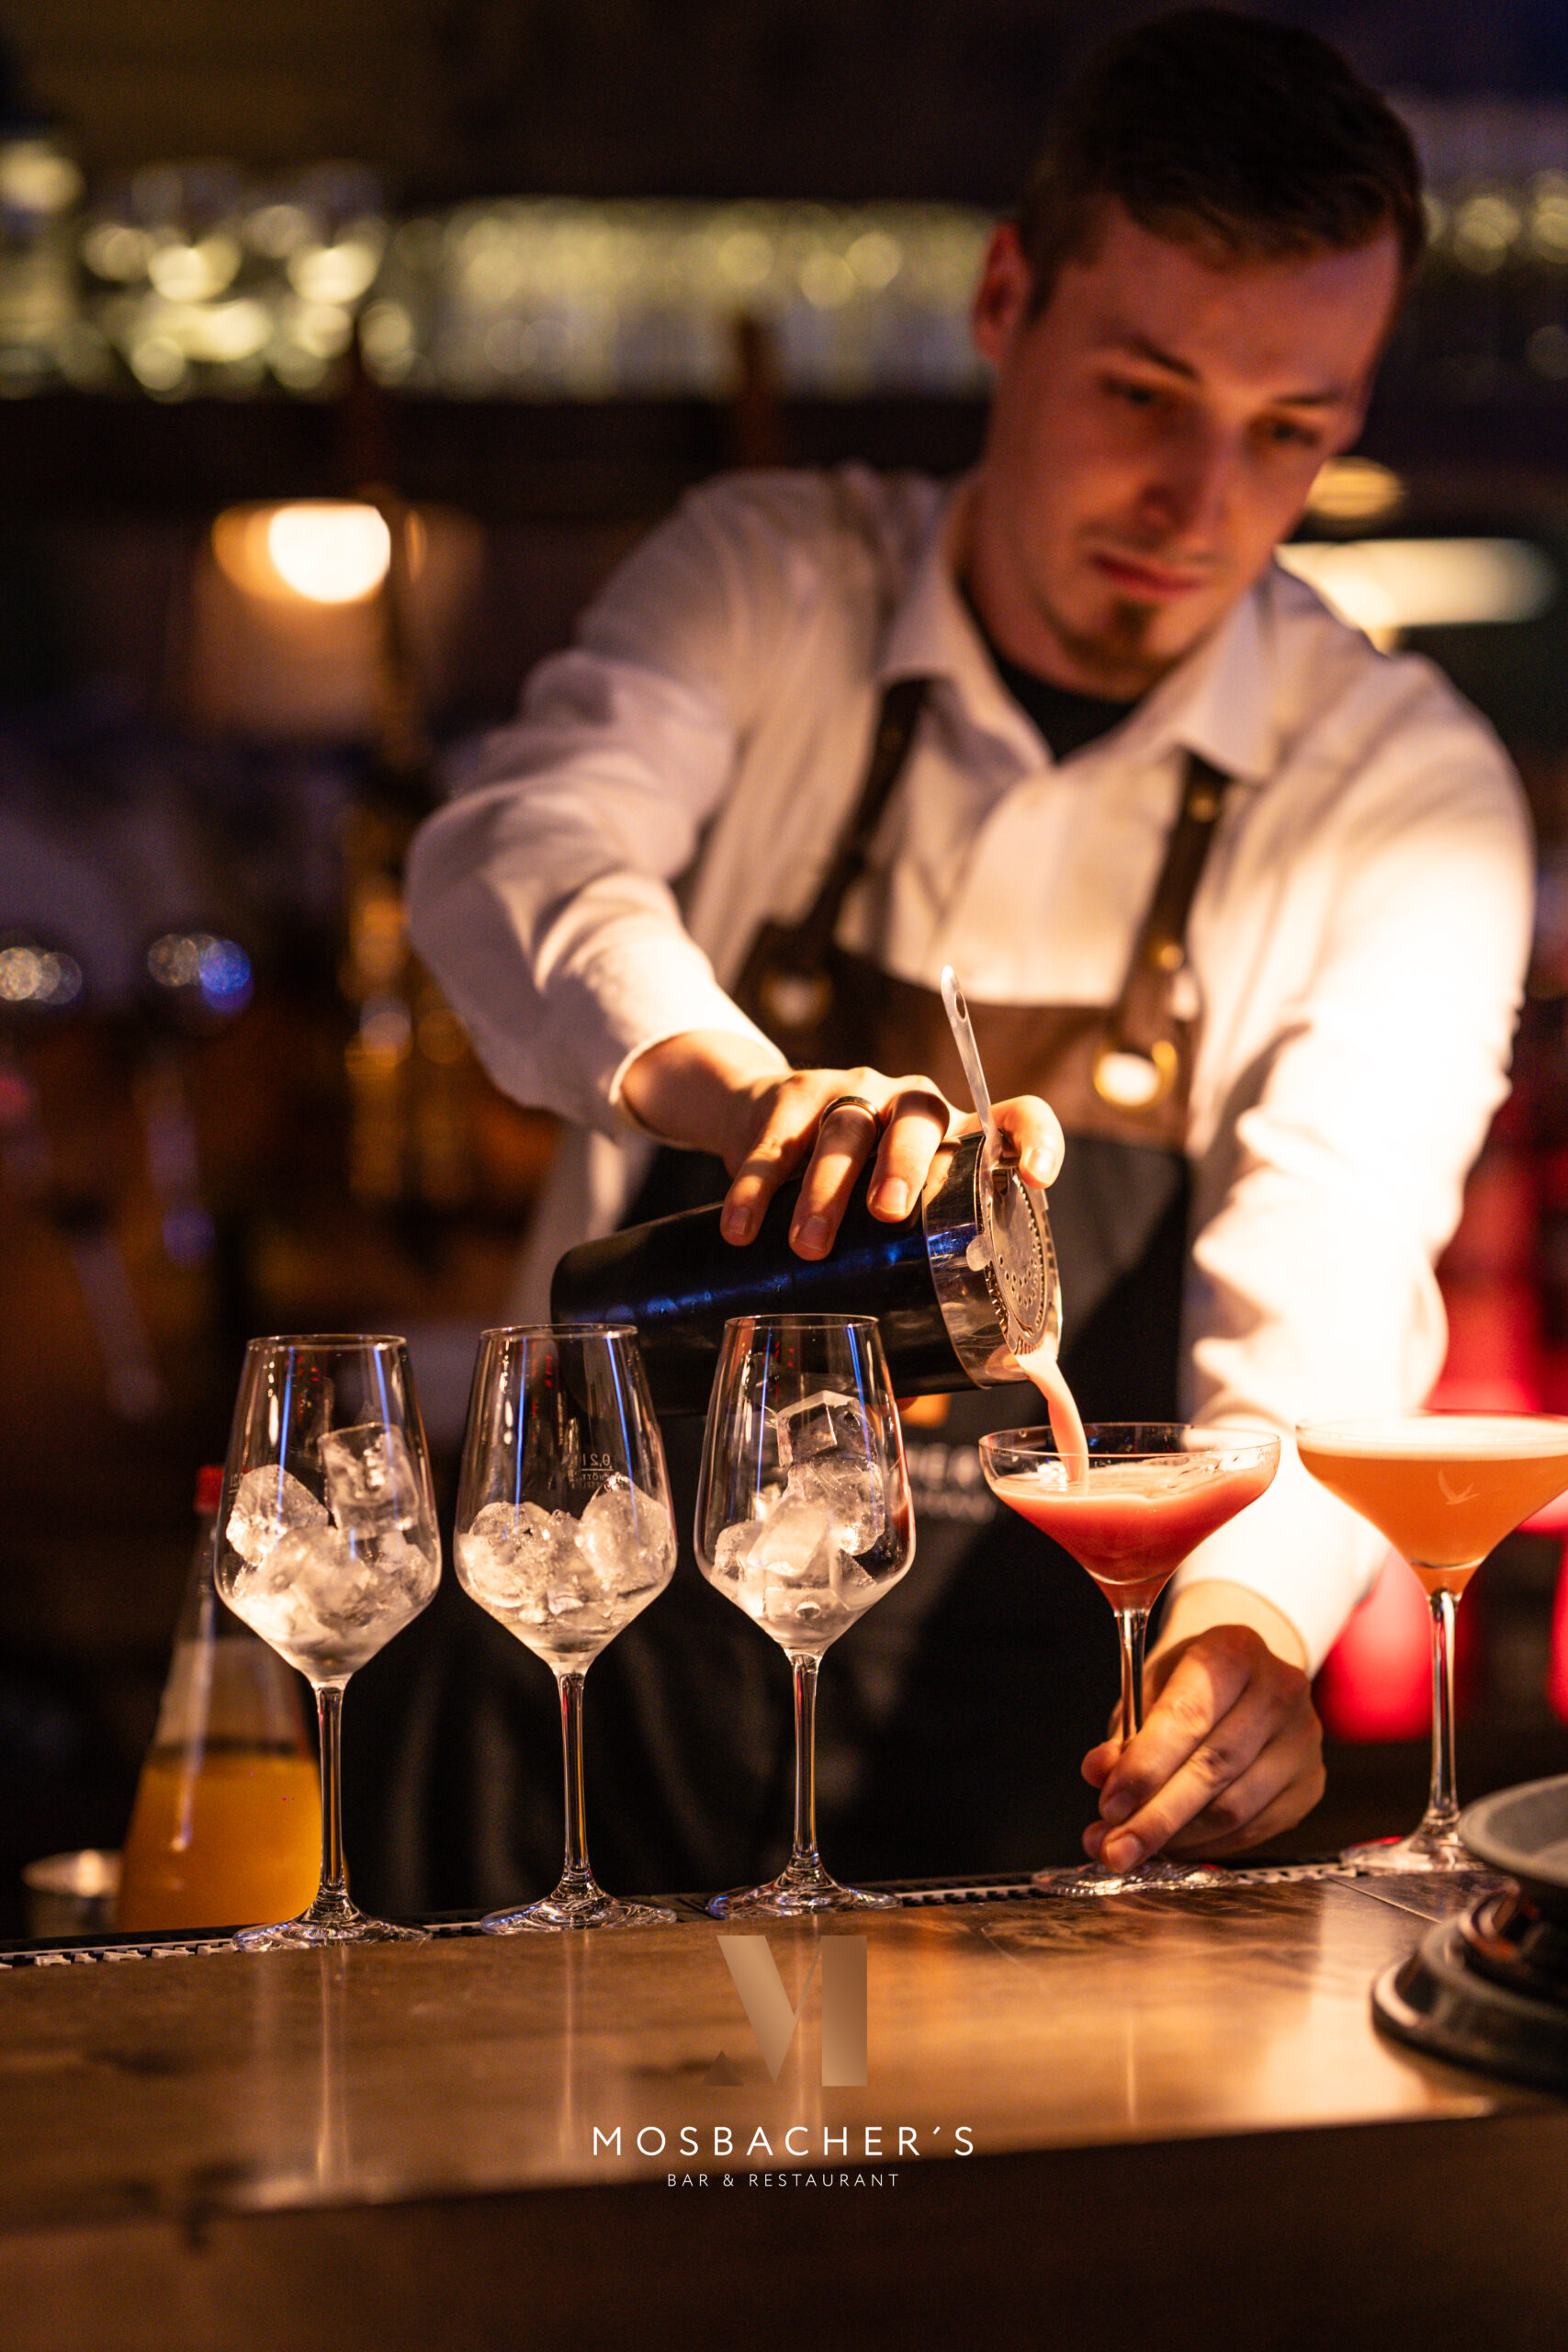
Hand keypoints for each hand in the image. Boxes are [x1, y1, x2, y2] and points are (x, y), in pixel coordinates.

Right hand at [620, 1029, 1063, 1258]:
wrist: (760, 1117)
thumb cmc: (849, 1188)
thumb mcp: (884, 1224)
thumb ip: (900, 1290)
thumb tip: (904, 1395)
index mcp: (955, 1139)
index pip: (1015, 1118)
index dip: (1036, 1139)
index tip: (1036, 1176)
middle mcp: (909, 1107)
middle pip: (917, 1118)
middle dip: (904, 1164)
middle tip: (887, 1214)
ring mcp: (849, 1095)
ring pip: (844, 1128)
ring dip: (826, 1187)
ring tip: (810, 1246)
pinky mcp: (786, 1098)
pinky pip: (771, 1143)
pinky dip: (755, 1188)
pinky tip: (742, 1230)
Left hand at [1080, 1618, 1324, 1868]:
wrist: (1248, 1681)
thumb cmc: (1191, 1684)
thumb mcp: (1150, 1690)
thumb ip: (1125, 1734)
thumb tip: (1099, 1775)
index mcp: (1232, 1651)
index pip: (1187, 1715)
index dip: (1145, 1767)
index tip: (1108, 1806)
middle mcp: (1279, 1690)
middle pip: (1213, 1768)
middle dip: (1155, 1817)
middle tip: (1114, 1849)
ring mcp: (1303, 1740)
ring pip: (1234, 1808)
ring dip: (1176, 1838)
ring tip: (1133, 1849)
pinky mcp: (1311, 1783)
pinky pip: (1253, 1830)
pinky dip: (1206, 1846)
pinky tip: (1173, 1847)